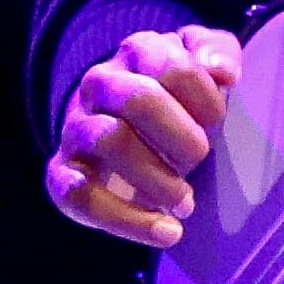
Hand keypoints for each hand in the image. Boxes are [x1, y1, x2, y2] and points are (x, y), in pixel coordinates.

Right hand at [48, 24, 242, 246]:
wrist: (126, 129)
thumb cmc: (175, 99)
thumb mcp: (202, 65)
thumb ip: (216, 51)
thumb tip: (221, 72)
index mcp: (135, 55)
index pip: (172, 67)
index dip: (205, 98)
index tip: (217, 122)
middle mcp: (98, 86)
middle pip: (137, 99)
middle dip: (181, 136)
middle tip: (200, 159)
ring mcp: (76, 130)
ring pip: (108, 142)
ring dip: (157, 179)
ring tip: (186, 204)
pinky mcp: (62, 175)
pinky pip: (79, 196)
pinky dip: (125, 220)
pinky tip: (165, 231)